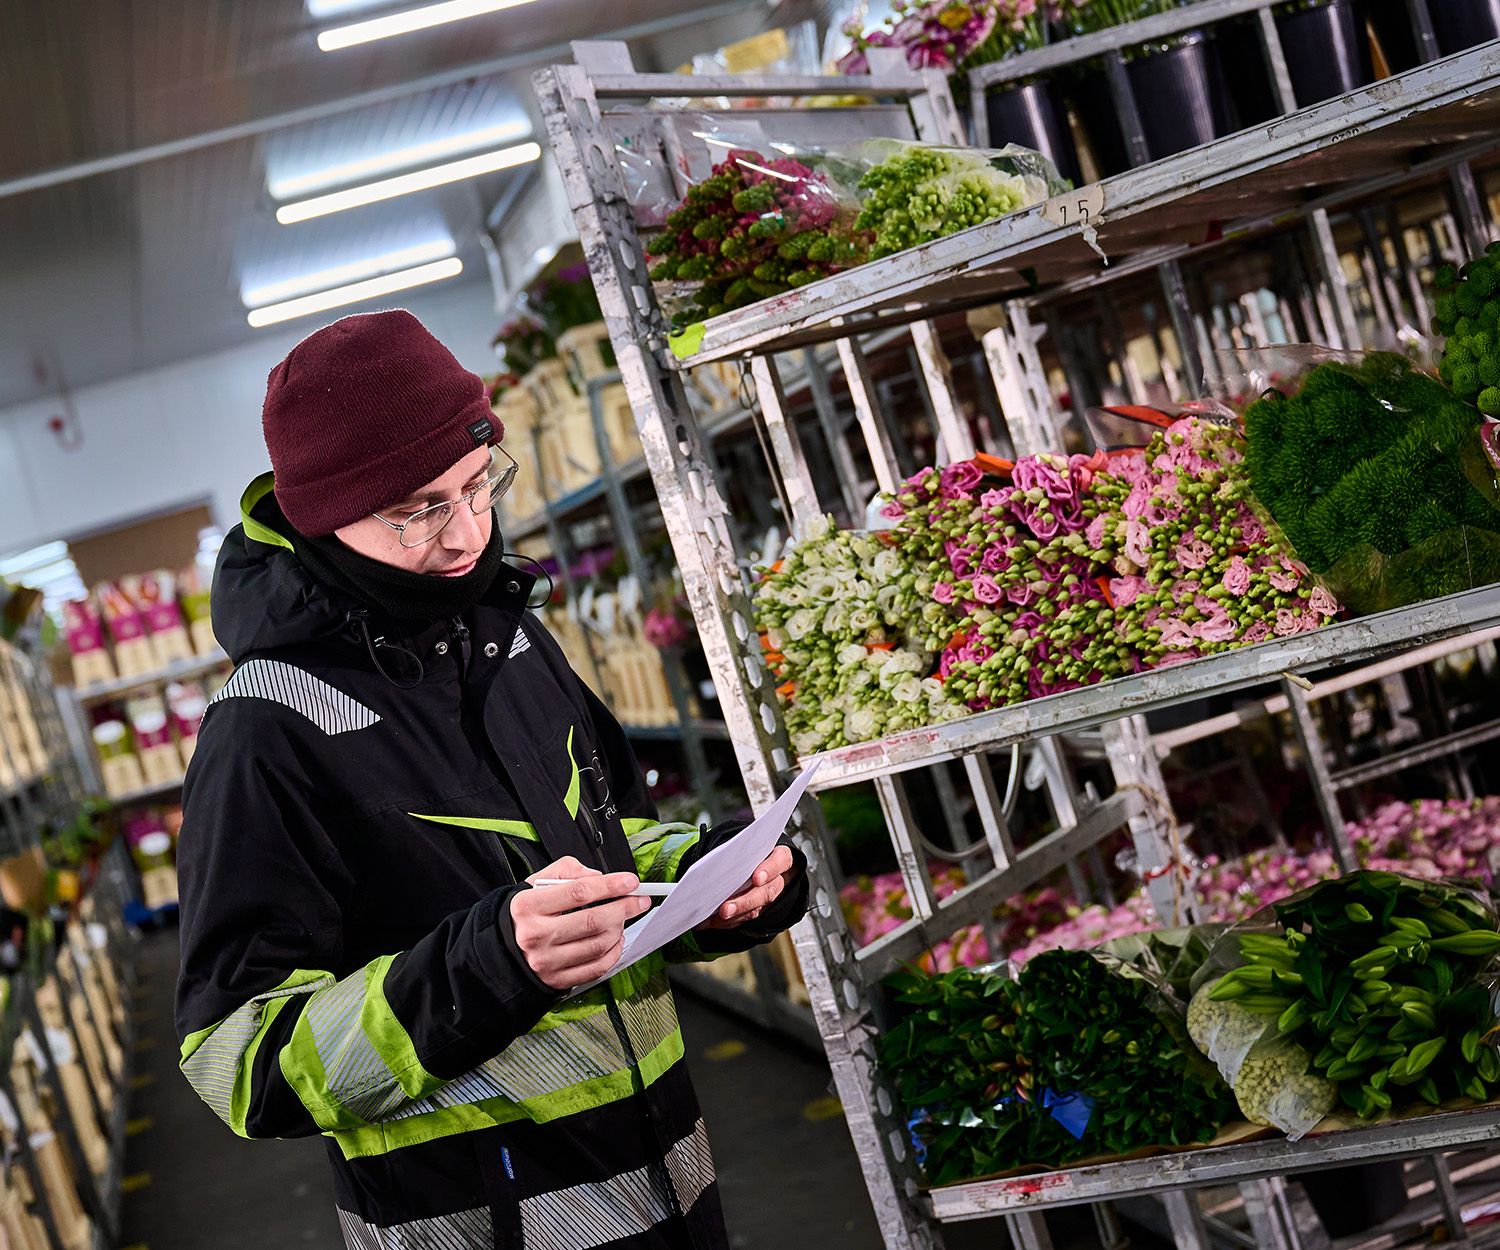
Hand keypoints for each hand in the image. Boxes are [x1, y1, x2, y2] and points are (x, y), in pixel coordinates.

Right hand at [512, 856, 649, 989]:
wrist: (504, 947)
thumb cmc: (528, 912)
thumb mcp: (537, 882)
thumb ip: (568, 871)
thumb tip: (598, 877)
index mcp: (528, 906)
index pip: (578, 892)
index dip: (610, 885)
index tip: (631, 881)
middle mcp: (535, 935)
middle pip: (592, 921)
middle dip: (624, 908)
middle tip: (639, 900)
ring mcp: (546, 961)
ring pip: (598, 944)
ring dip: (619, 929)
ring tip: (622, 918)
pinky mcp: (557, 979)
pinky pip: (596, 967)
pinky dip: (614, 952)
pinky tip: (616, 939)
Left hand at [697, 845, 796, 930]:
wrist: (760, 863)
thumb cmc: (752, 850)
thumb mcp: (750, 845)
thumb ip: (740, 850)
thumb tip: (717, 860)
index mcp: (779, 857)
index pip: (780, 861)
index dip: (769, 870)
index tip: (756, 879)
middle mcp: (776, 879)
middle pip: (766, 892)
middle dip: (744, 902)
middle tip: (725, 909)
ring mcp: (767, 896)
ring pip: (756, 909)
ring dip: (734, 915)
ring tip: (715, 917)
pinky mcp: (757, 909)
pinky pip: (744, 918)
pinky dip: (727, 921)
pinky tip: (710, 921)